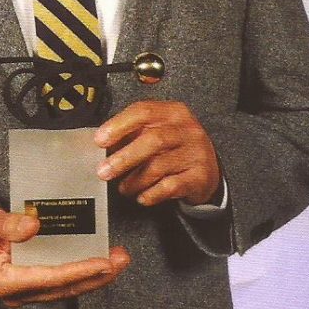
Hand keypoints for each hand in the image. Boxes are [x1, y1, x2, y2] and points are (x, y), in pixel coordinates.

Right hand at [0, 202, 129, 306]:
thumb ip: (7, 224)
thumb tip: (33, 225)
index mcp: (6, 282)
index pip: (51, 278)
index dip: (79, 271)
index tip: (103, 263)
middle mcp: (18, 293)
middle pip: (65, 289)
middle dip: (96, 277)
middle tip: (121, 260)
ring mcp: (27, 292)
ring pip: (67, 289)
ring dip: (94, 277)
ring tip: (118, 260)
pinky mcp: (33, 286)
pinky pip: (62, 284)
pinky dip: (82, 274)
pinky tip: (99, 263)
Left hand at [94, 101, 219, 206]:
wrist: (207, 169)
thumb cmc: (174, 147)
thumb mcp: (158, 131)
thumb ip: (133, 133)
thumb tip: (104, 143)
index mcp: (173, 112)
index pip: (143, 111)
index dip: (119, 125)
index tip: (100, 140)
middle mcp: (188, 129)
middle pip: (152, 140)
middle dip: (124, 158)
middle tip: (104, 171)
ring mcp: (196, 153)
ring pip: (159, 166)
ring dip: (134, 180)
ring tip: (123, 187)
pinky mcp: (200, 176)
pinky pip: (170, 187)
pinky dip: (151, 193)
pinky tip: (141, 196)